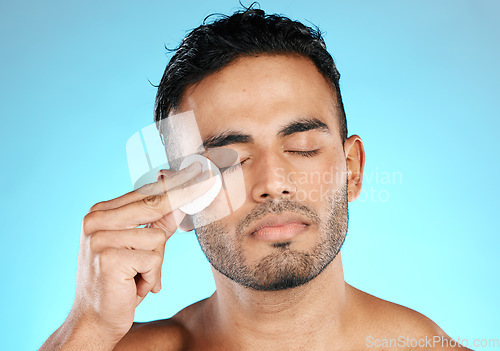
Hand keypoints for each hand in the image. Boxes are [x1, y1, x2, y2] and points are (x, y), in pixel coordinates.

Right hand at [64, 162, 212, 347]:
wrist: (95, 319)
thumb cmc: (119, 282)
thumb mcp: (139, 247)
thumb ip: (157, 224)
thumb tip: (183, 202)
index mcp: (100, 213)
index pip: (143, 193)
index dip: (173, 184)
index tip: (195, 170)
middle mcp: (95, 221)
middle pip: (152, 204)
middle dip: (183, 198)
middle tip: (206, 178)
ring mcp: (99, 238)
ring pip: (157, 236)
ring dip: (155, 262)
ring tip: (138, 277)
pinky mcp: (109, 258)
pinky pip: (153, 258)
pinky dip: (151, 277)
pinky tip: (134, 286)